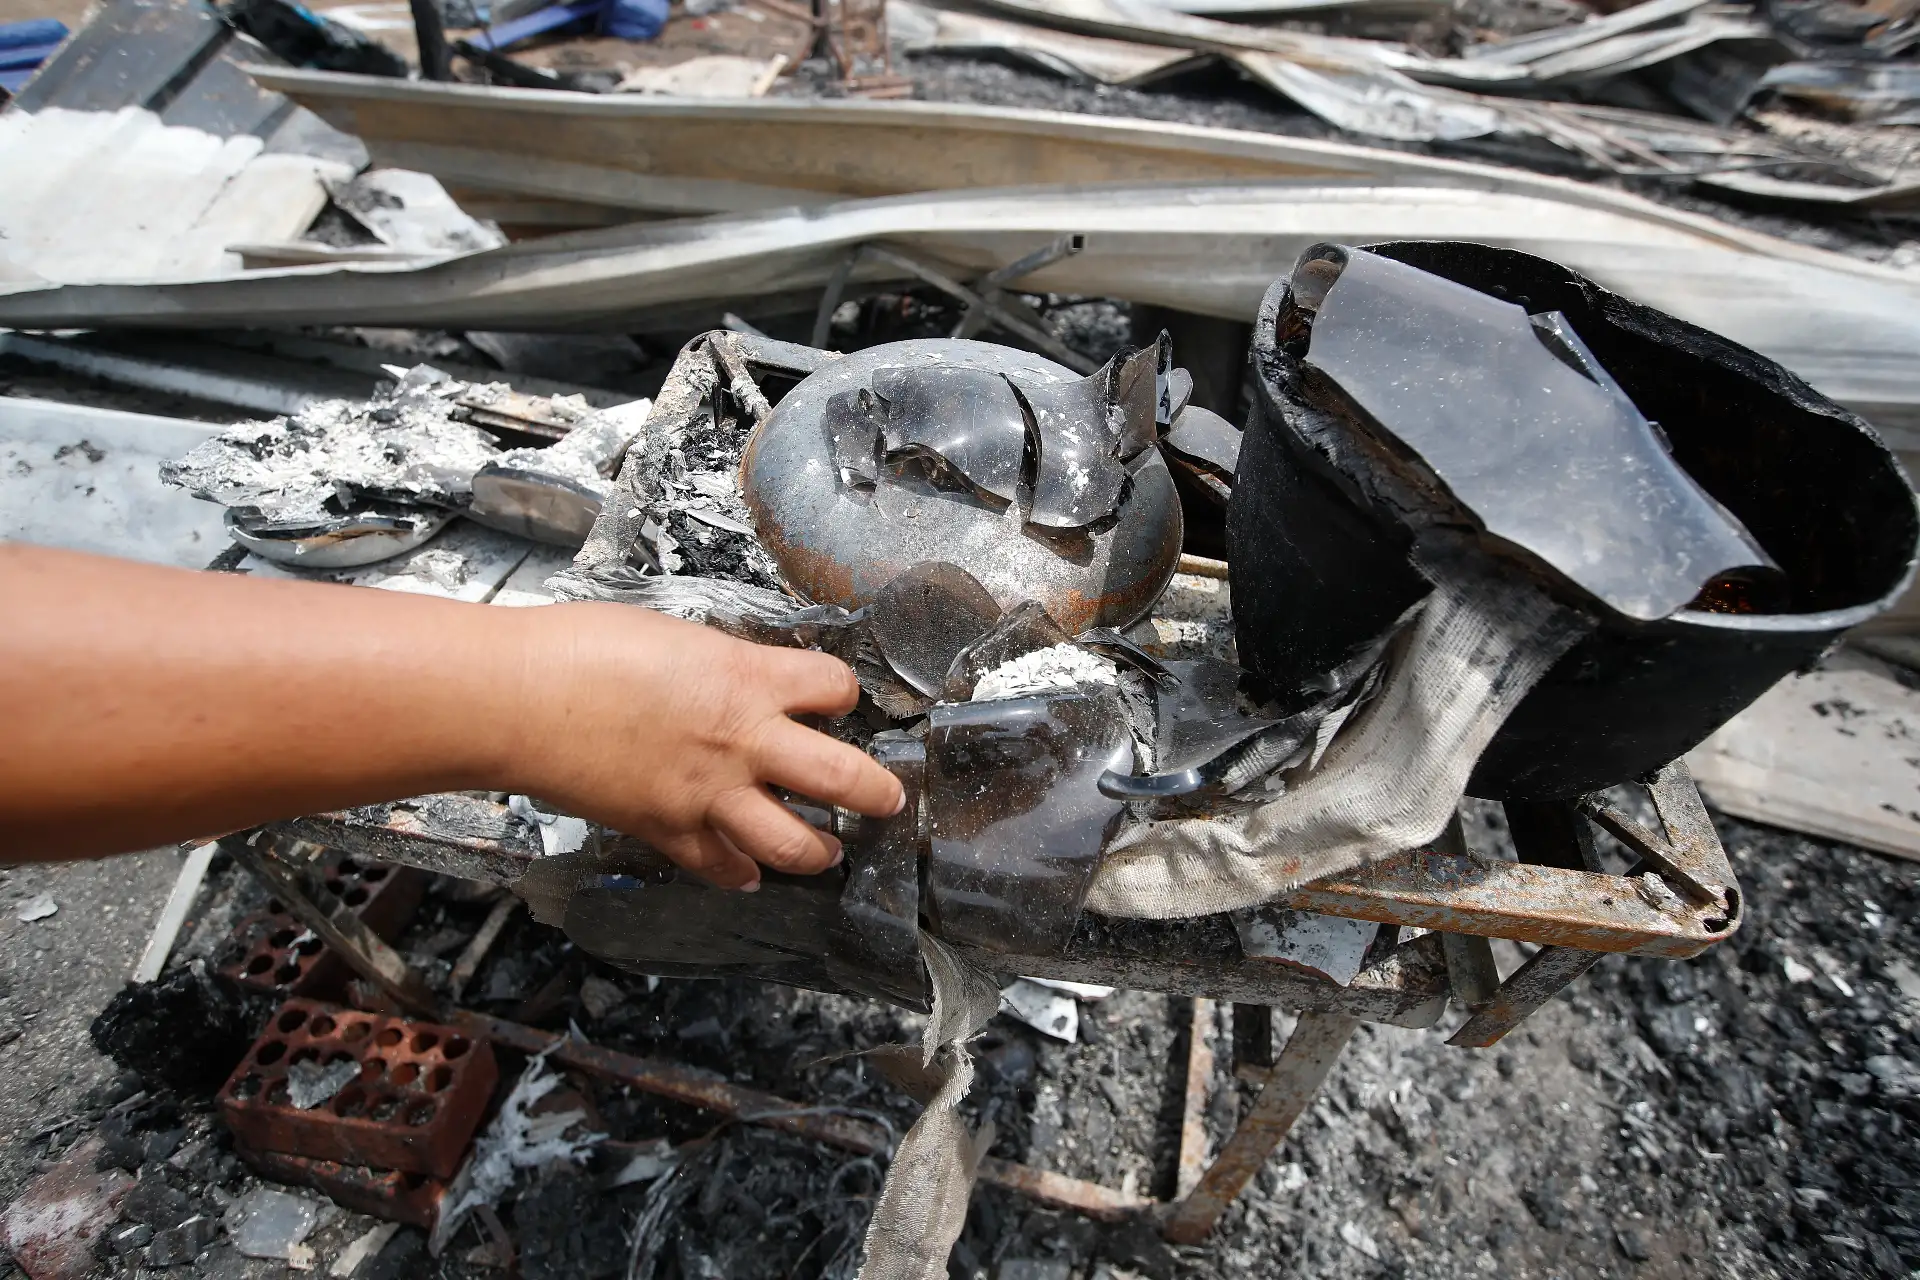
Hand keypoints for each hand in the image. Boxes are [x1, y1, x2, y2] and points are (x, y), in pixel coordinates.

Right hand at [501, 602, 902, 889]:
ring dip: (818, 850)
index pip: (834, 687)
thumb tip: (745, 679)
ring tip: (827, 849)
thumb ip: (724, 665)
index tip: (839, 699)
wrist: (522, 698)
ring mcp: (708, 795)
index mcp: (748, 678)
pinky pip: (722, 868)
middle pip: (844, 780)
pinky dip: (741, 874)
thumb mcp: (678, 635)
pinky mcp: (668, 832)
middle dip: (877, 794)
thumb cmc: (584, 649)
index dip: (843, 693)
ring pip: (794, 844)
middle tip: (889, 800)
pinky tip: (748, 870)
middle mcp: (743, 742)